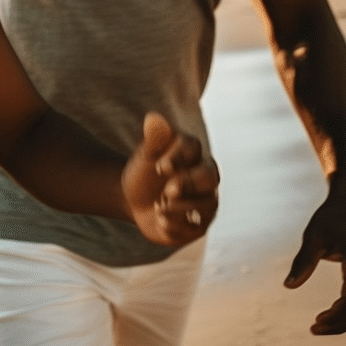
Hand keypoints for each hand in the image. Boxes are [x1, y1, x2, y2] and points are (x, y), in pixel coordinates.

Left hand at [123, 112, 218, 245]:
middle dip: (189, 184)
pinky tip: (160, 221)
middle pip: (210, 176)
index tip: (160, 166)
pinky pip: (197, 227)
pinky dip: (178, 226)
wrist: (135, 203)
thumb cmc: (144, 174)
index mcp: (192, 153)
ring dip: (181, 208)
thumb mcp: (144, 158)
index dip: (179, 157)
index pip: (193, 147)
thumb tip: (153, 117)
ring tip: (158, 208)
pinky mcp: (200, 224)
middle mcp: (205, 176)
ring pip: (207, 205)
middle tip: (167, 191)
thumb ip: (153, 140)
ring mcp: (206, 201)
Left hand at [284, 189, 345, 333]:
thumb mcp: (314, 236)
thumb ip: (303, 261)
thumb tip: (288, 286)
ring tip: (319, 322)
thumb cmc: (332, 215)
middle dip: (339, 324)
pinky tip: (330, 310)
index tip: (314, 326)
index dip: (335, 319)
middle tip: (314, 329)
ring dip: (343, 318)